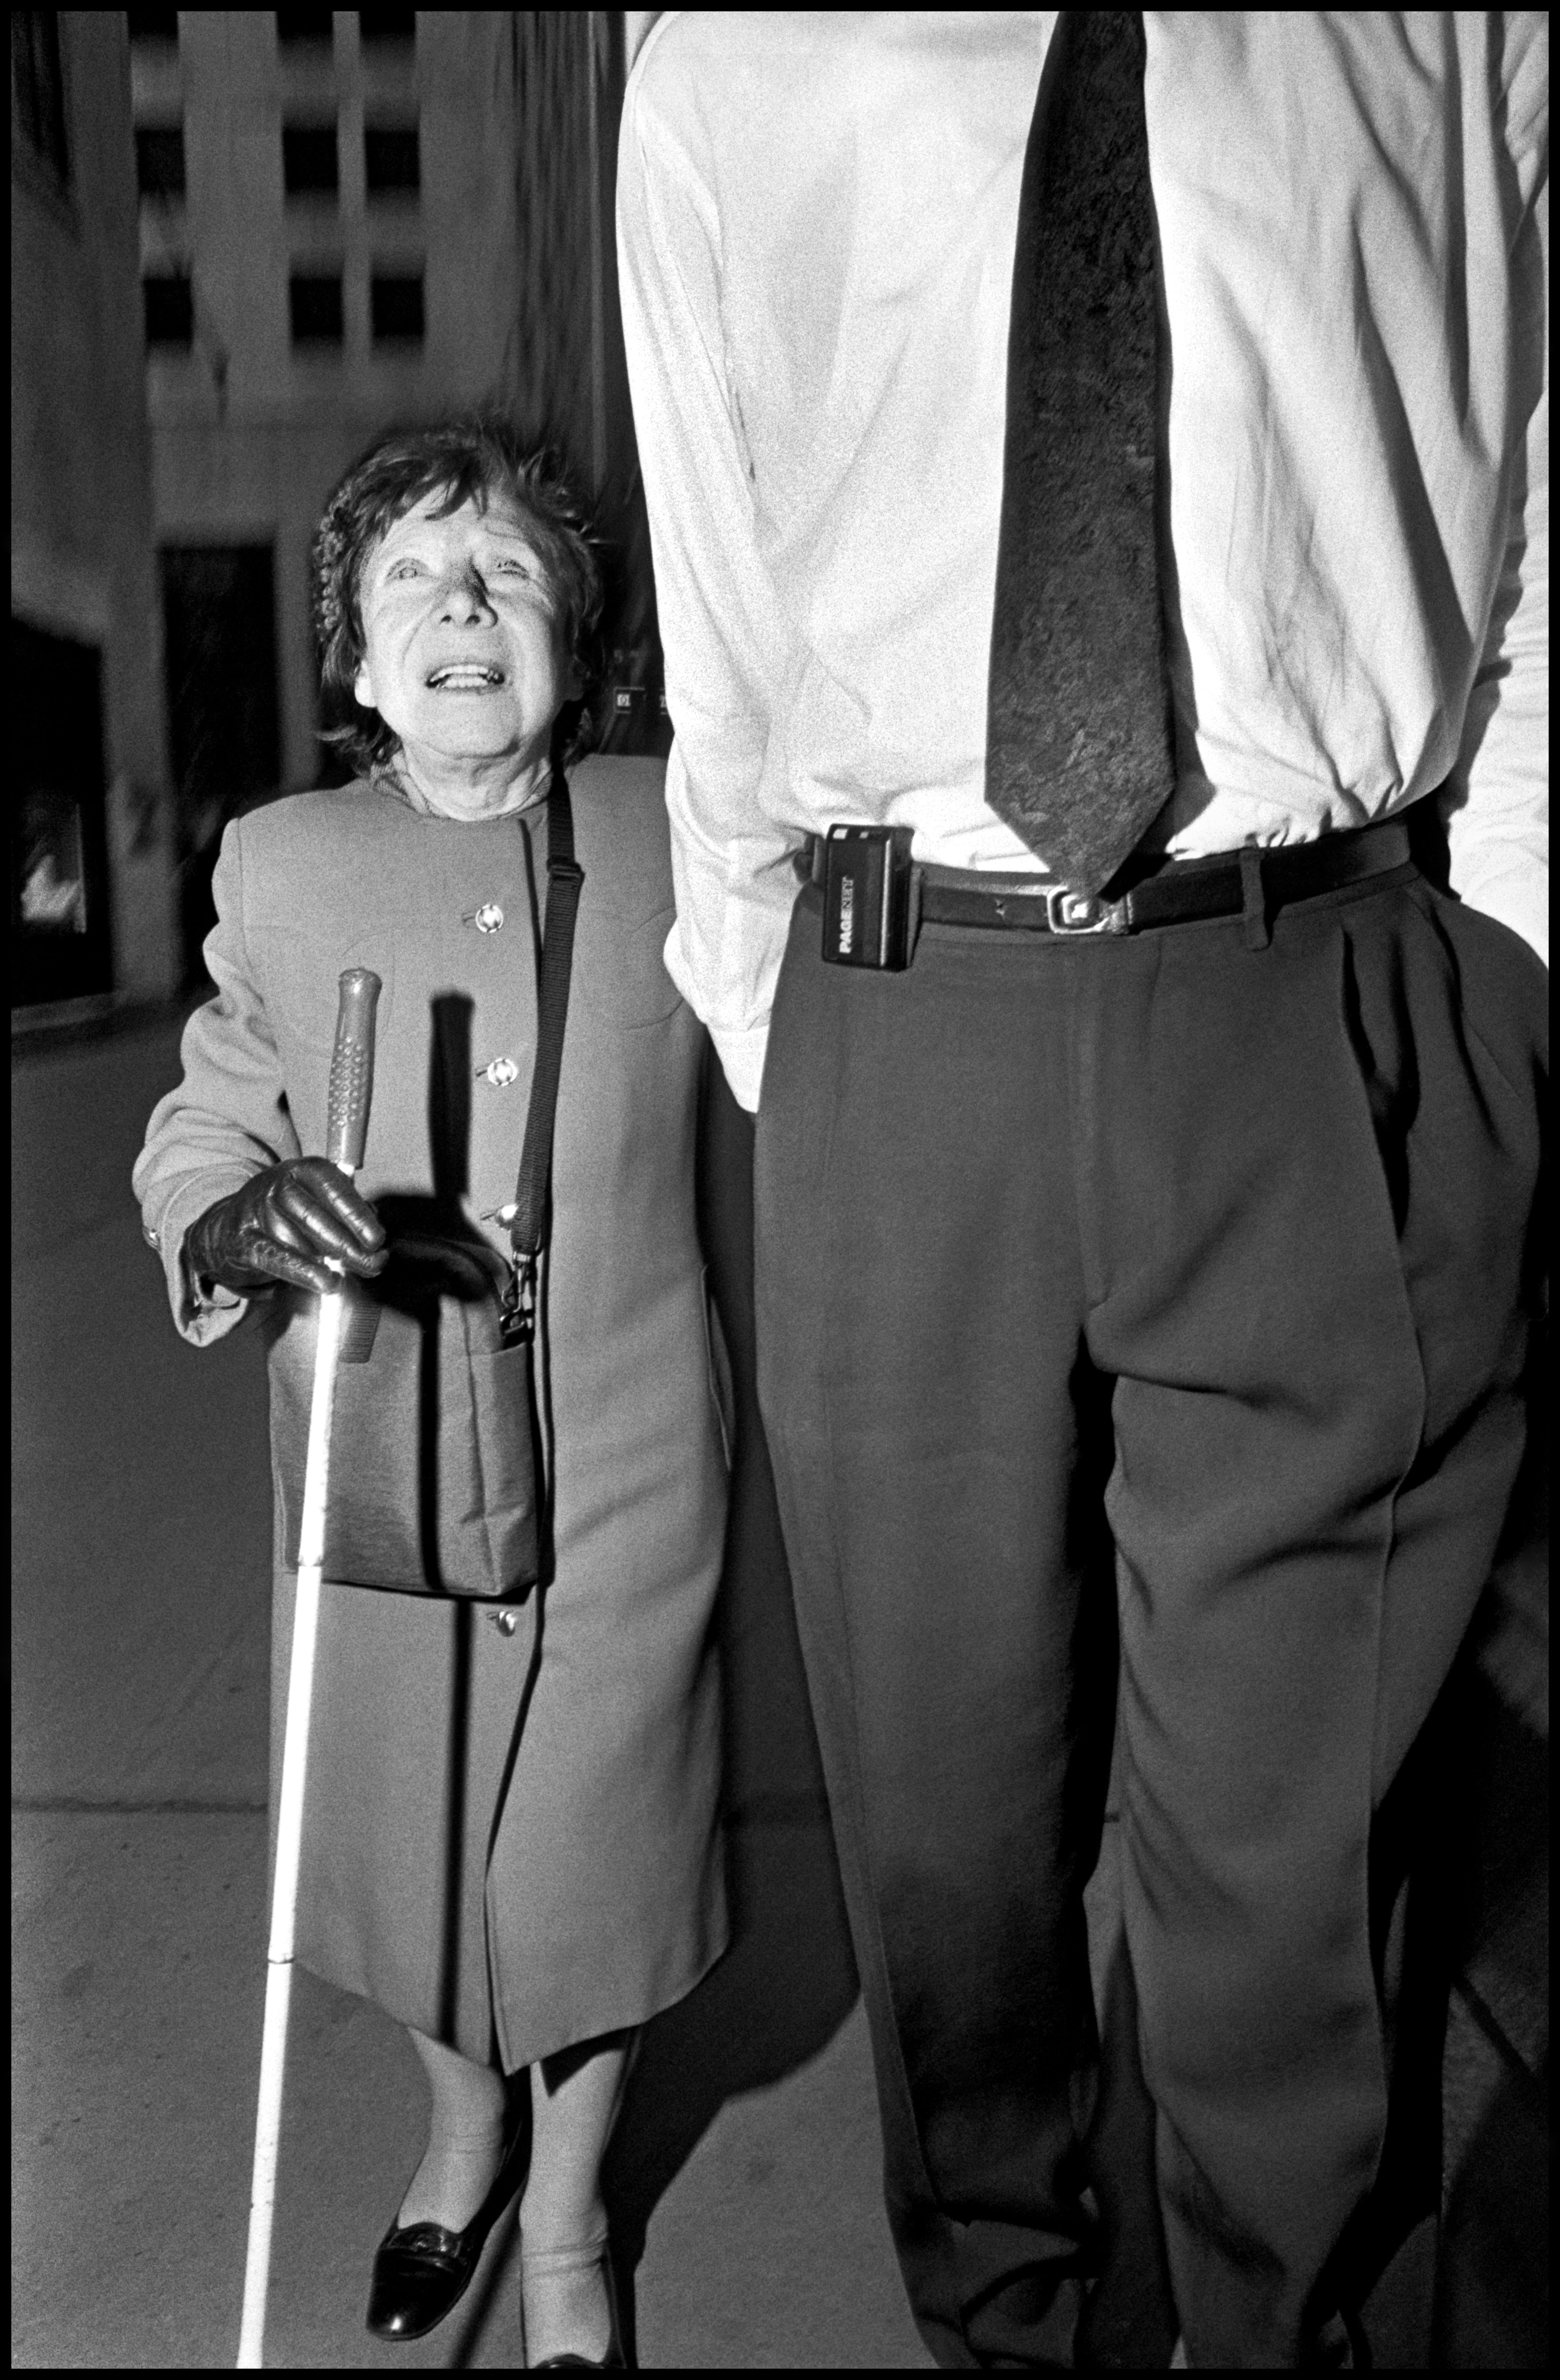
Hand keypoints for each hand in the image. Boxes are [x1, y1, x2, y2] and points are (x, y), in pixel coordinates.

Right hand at [183, 1158, 387, 1298]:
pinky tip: (325, 1282)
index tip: (377, 1239)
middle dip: (349, 1246)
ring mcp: (257, 1210)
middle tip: (373, 1265)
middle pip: (317, 1217)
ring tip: (340, 1275)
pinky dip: (302, 1271)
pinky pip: (275, 1257)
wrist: (232, 1224)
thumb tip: (373, 1241)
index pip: (334, 1188)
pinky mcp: (242, 1238)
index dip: (357, 1215)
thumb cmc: (291, 1214)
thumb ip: (348, 1215)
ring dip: (324, 1261)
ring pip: (299, 1240)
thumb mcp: (320, 1201)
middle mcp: (278, 1185)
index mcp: (305, 1170)